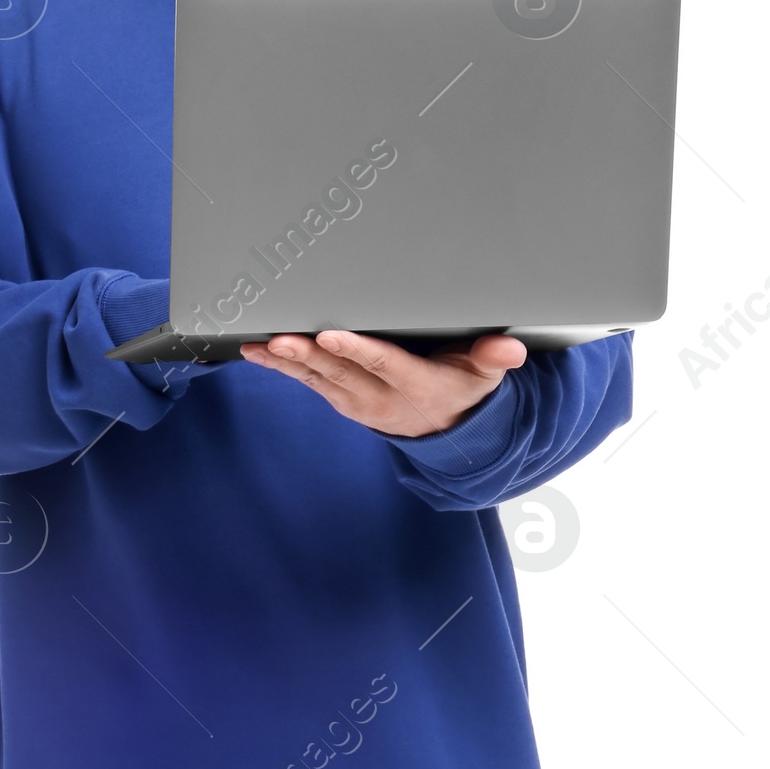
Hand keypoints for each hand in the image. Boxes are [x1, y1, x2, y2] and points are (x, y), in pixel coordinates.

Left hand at [239, 329, 525, 437]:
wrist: (446, 434)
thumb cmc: (463, 389)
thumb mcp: (484, 376)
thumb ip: (494, 358)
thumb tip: (509, 350)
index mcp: (415, 385)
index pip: (383, 364)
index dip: (356, 350)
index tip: (331, 335)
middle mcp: (381, 398)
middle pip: (341, 372)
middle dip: (308, 355)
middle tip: (280, 338)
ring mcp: (357, 402)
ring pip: (319, 378)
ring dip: (287, 362)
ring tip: (260, 346)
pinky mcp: (342, 400)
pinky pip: (309, 382)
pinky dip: (284, 368)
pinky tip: (260, 352)